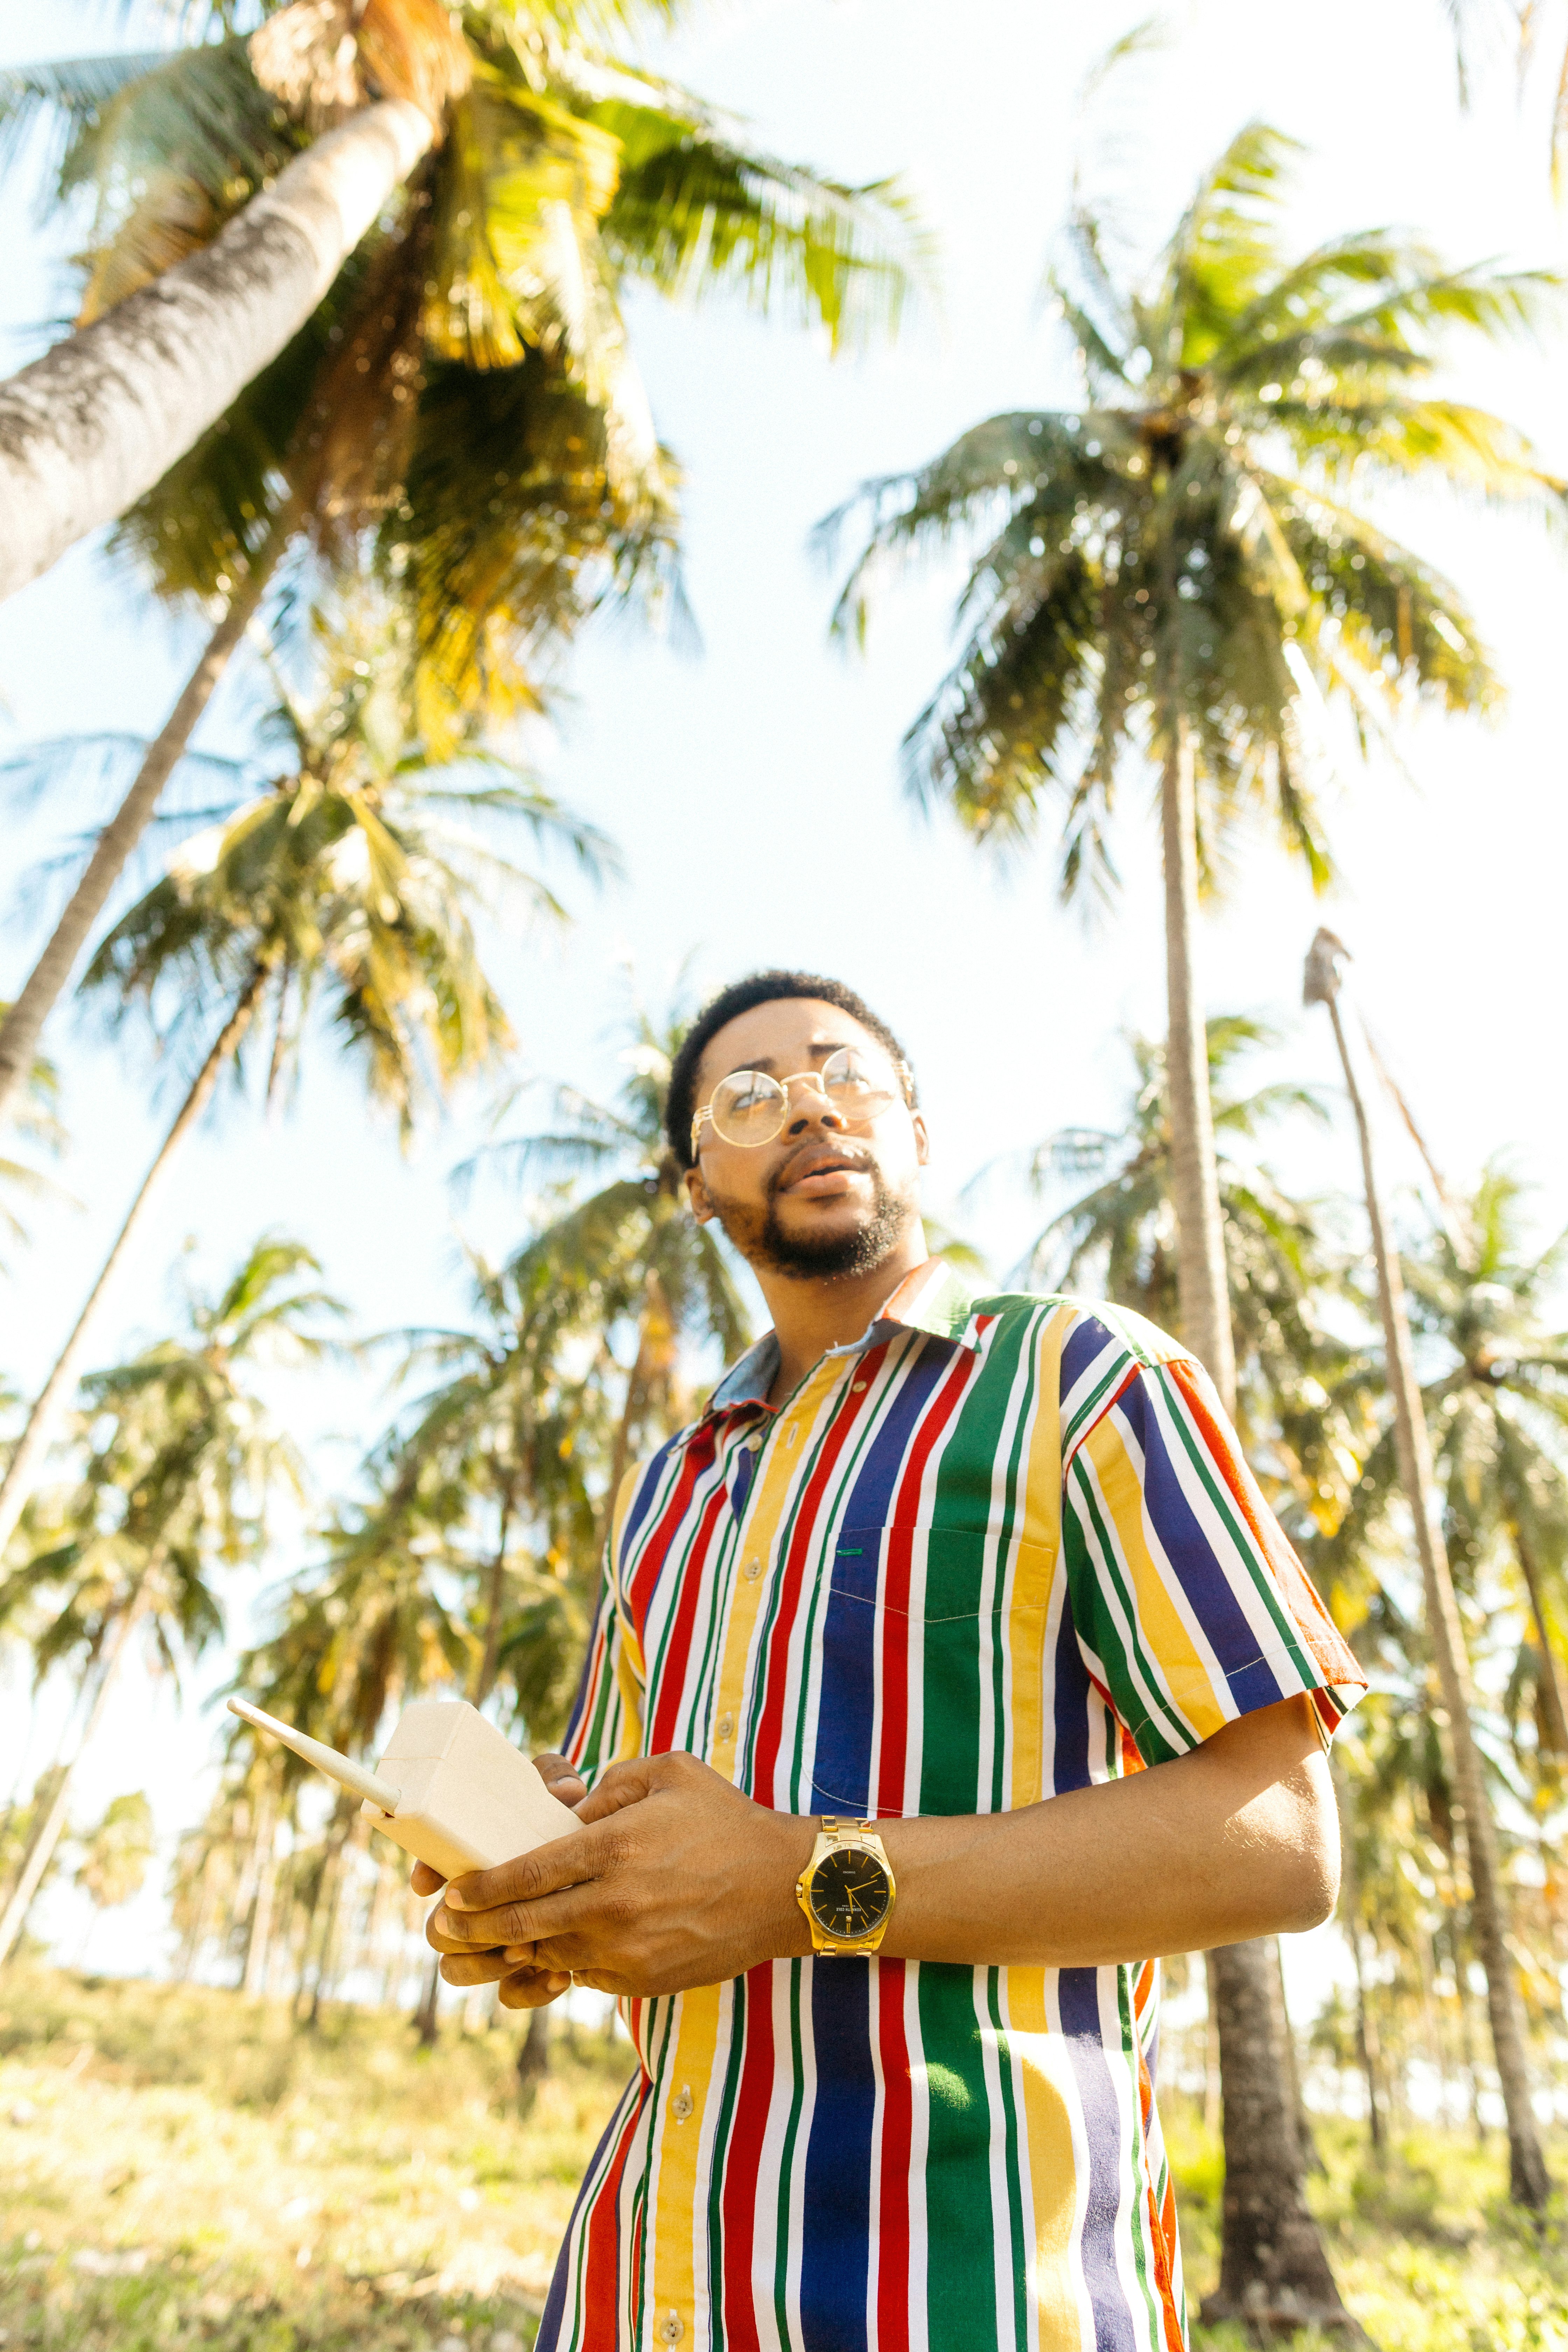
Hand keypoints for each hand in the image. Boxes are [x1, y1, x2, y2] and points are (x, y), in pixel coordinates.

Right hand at [409, 1751, 592, 2010]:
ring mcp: (494, 1939)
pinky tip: (561, 1978)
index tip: (427, 1881)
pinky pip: (509, 1994)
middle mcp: (474, 1904)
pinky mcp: (522, 1968)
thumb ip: (554, 1779)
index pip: (431, 1866)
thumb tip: (566, 1792)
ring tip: (528, 1953)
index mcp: (471, 1859)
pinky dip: (529, 1991)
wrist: (597, 1860)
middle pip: (437, 1930)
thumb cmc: (561, 1817)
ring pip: (459, 1969)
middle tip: (493, 1924)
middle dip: (457, 1933)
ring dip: (485, 1967)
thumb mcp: (557, 1790)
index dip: (425, 1872)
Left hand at [424, 1751, 814, 1997]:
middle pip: (523, 1924)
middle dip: (476, 1928)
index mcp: (615, 1848)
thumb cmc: (725, 1821)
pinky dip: (565, 1965)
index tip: (452, 1892)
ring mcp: (628, 1948)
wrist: (784, 1886)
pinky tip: (555, 1952)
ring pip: (550, 1956)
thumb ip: (610, 1785)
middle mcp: (615, 1903)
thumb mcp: (668, 1773)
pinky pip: (586, 1976)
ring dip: (516, 1951)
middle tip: (445, 1927)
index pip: (527, 1873)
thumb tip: (566, 1808)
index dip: (480, 1887)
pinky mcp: (644, 1979)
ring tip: (485, 1945)